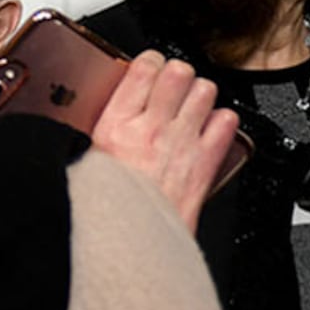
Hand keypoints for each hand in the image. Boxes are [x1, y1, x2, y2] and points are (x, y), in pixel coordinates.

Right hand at [88, 50, 239, 232]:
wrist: (132, 247)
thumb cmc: (106, 212)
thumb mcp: (82, 165)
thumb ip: (89, 136)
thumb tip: (87, 120)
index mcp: (115, 124)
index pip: (142, 68)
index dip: (150, 62)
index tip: (150, 69)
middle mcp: (152, 128)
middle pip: (178, 72)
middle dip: (178, 75)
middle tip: (173, 89)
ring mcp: (182, 142)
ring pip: (205, 90)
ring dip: (200, 95)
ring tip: (192, 108)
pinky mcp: (206, 163)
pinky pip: (227, 122)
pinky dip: (222, 122)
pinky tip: (210, 130)